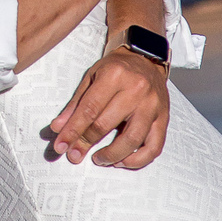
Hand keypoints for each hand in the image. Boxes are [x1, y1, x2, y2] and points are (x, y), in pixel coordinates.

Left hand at [48, 48, 169, 167]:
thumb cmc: (117, 68)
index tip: (61, 144)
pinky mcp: (163, 118)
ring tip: (99, 159)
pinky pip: (154, 147)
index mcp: (114, 75)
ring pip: (132, 140)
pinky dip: (137, 160)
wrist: (145, 59)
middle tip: (75, 154)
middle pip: (106, 124)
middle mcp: (136, 90)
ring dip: (112, 155)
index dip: (73, 130)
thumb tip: (59, 128)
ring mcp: (152, 106)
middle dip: (86, 143)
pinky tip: (122, 161)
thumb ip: (75, 104)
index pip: (89, 109)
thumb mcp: (91, 78)